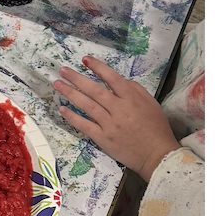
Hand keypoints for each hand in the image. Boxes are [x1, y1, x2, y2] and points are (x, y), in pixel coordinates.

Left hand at [54, 55, 178, 179]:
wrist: (158, 156)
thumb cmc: (156, 128)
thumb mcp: (152, 103)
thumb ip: (135, 89)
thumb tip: (118, 80)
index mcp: (132, 99)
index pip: (112, 78)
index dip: (98, 67)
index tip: (85, 59)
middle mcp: (119, 109)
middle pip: (94, 90)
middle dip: (76, 78)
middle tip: (62, 70)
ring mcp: (109, 124)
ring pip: (87, 105)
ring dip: (70, 93)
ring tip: (57, 84)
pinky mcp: (103, 138)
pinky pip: (84, 125)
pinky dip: (72, 116)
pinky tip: (62, 108)